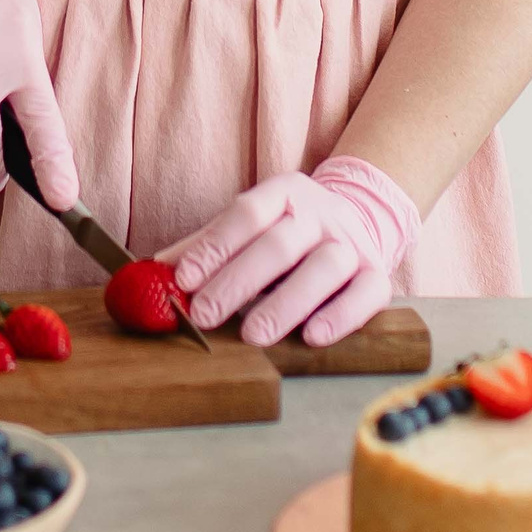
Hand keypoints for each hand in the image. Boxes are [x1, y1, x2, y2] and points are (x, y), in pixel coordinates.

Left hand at [166, 157, 419, 349]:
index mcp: (283, 193)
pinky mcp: (378, 276)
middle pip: (278, 244)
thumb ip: (206, 246)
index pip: (245, 214)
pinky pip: (365, 296)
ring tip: (254, 334)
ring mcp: (352, 244)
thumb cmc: (289, 232)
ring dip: (287, 303)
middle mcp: (319, 214)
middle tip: (205, 315)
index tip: (183, 279)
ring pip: (323, 268)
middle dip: (238, 281)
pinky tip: (313, 337)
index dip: (213, 246)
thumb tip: (154, 271)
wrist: (362, 218)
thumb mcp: (249, 225)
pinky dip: (341, 317)